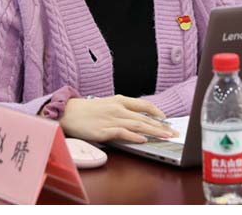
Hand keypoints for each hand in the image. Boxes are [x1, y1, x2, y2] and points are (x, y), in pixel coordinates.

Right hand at [59, 95, 179, 143]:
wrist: (68, 112)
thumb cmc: (88, 110)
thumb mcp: (108, 103)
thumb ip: (123, 108)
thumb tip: (139, 116)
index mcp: (120, 100)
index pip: (144, 105)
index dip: (157, 112)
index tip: (166, 119)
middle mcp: (118, 109)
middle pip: (144, 117)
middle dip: (161, 126)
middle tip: (172, 132)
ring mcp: (111, 119)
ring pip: (137, 125)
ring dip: (153, 131)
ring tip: (164, 136)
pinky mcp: (103, 131)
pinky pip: (122, 133)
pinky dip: (134, 136)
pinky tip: (143, 140)